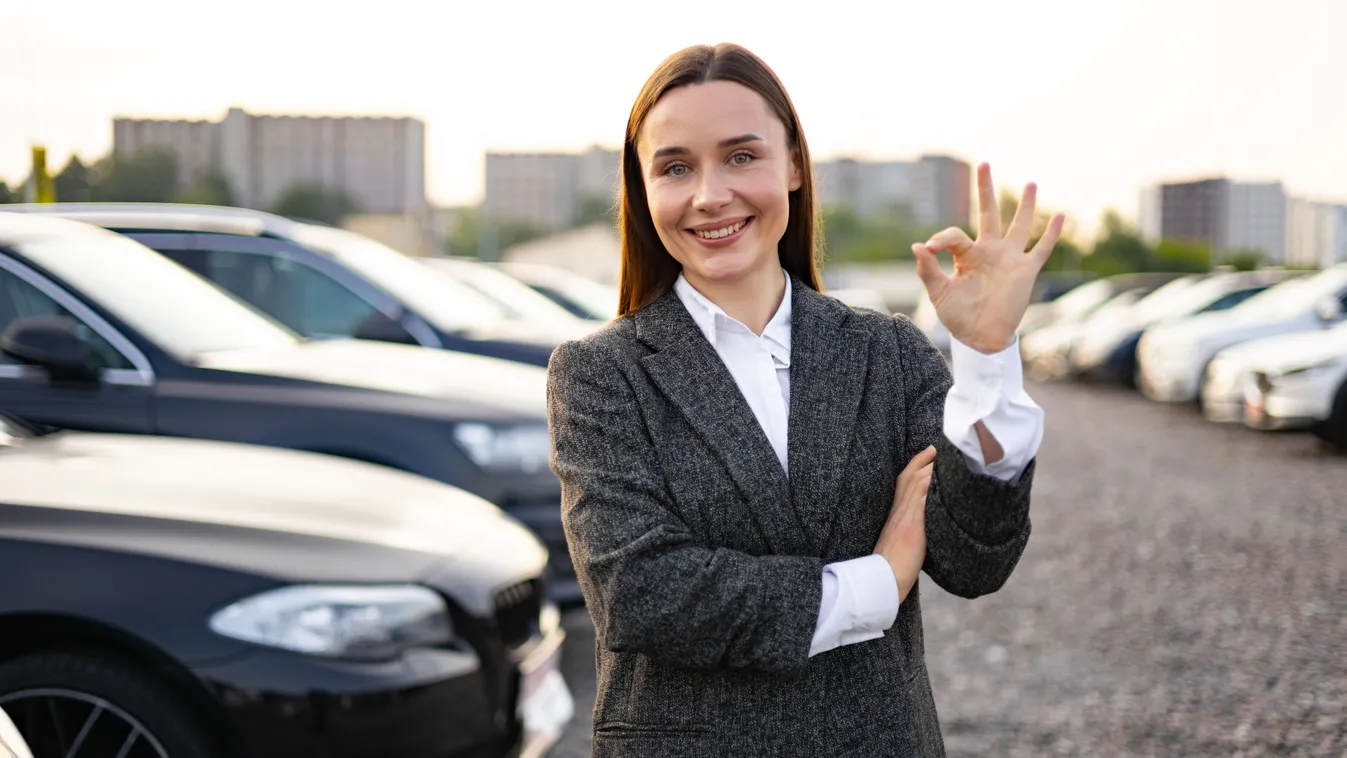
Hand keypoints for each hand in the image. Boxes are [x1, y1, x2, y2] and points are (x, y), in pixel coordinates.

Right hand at [874, 445, 934, 601]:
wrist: (883, 581)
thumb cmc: (890, 567)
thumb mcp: (899, 542)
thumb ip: (910, 529)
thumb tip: (923, 526)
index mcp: (895, 514)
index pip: (905, 481)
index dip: (916, 463)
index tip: (929, 450)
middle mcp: (899, 511)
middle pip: (911, 476)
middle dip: (925, 459)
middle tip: (939, 446)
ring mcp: (906, 518)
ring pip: (918, 483)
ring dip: (932, 467)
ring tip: (947, 456)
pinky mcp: (913, 527)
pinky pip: (924, 500)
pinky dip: (933, 486)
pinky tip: (945, 478)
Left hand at [911, 163, 1064, 353]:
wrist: (981, 338)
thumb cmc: (958, 317)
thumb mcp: (939, 293)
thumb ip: (928, 270)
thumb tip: (917, 246)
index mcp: (966, 255)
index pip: (954, 235)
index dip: (941, 238)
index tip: (929, 248)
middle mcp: (989, 251)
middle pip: (988, 213)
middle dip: (985, 189)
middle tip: (984, 164)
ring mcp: (1009, 259)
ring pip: (1019, 225)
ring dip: (1025, 205)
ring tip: (1030, 183)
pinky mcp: (1026, 270)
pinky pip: (1041, 249)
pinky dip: (1051, 233)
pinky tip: (1059, 215)